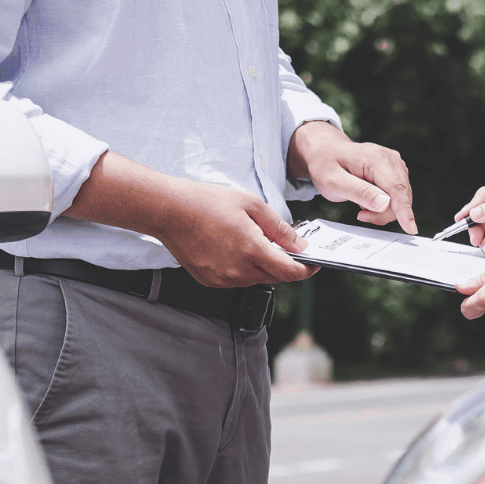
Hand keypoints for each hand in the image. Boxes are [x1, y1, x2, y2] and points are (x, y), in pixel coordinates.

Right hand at [63, 151, 314, 287]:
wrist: (170, 211)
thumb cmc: (208, 202)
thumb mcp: (251, 205)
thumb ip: (279, 228)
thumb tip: (300, 244)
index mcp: (251, 250)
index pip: (289, 272)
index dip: (306, 270)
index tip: (314, 265)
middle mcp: (238, 270)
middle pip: (274, 277)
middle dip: (284, 265)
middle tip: (285, 247)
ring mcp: (222, 278)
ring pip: (255, 279)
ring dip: (262, 266)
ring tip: (254, 242)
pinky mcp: (210, 281)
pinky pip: (236, 280)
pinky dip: (243, 269)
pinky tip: (234, 249)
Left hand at [289, 120, 416, 233]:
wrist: (325, 152)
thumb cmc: (326, 165)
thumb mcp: (334, 182)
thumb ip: (359, 192)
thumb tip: (385, 204)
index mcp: (376, 158)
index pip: (396, 188)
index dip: (404, 210)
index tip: (410, 228)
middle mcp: (390, 159)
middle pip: (400, 196)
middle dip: (384, 213)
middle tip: (361, 215)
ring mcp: (395, 165)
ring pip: (401, 199)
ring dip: (383, 210)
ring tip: (361, 205)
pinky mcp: (395, 172)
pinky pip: (397, 196)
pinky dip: (384, 205)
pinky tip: (368, 201)